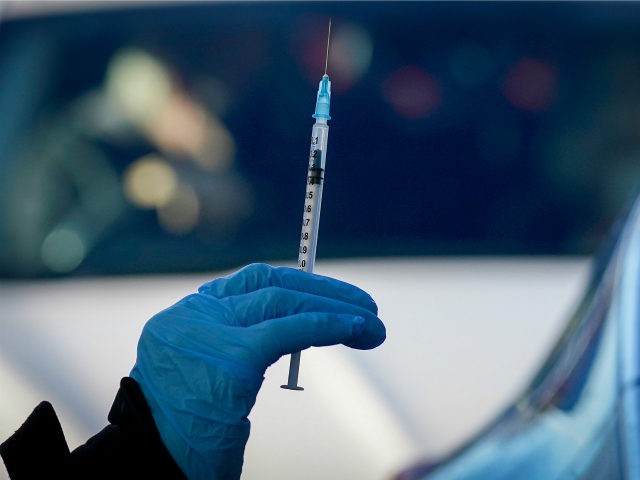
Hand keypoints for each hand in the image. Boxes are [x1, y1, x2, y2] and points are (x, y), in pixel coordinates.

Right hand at [130, 263, 384, 479]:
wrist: (150, 465)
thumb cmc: (180, 431)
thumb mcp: (206, 374)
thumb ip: (237, 344)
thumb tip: (293, 330)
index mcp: (187, 316)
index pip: (250, 283)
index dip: (298, 284)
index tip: (331, 296)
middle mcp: (194, 314)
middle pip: (269, 283)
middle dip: (323, 291)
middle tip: (365, 305)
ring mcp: (210, 332)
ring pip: (283, 300)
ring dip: (335, 306)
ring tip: (373, 322)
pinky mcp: (232, 358)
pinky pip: (289, 330)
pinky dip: (328, 325)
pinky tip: (356, 328)